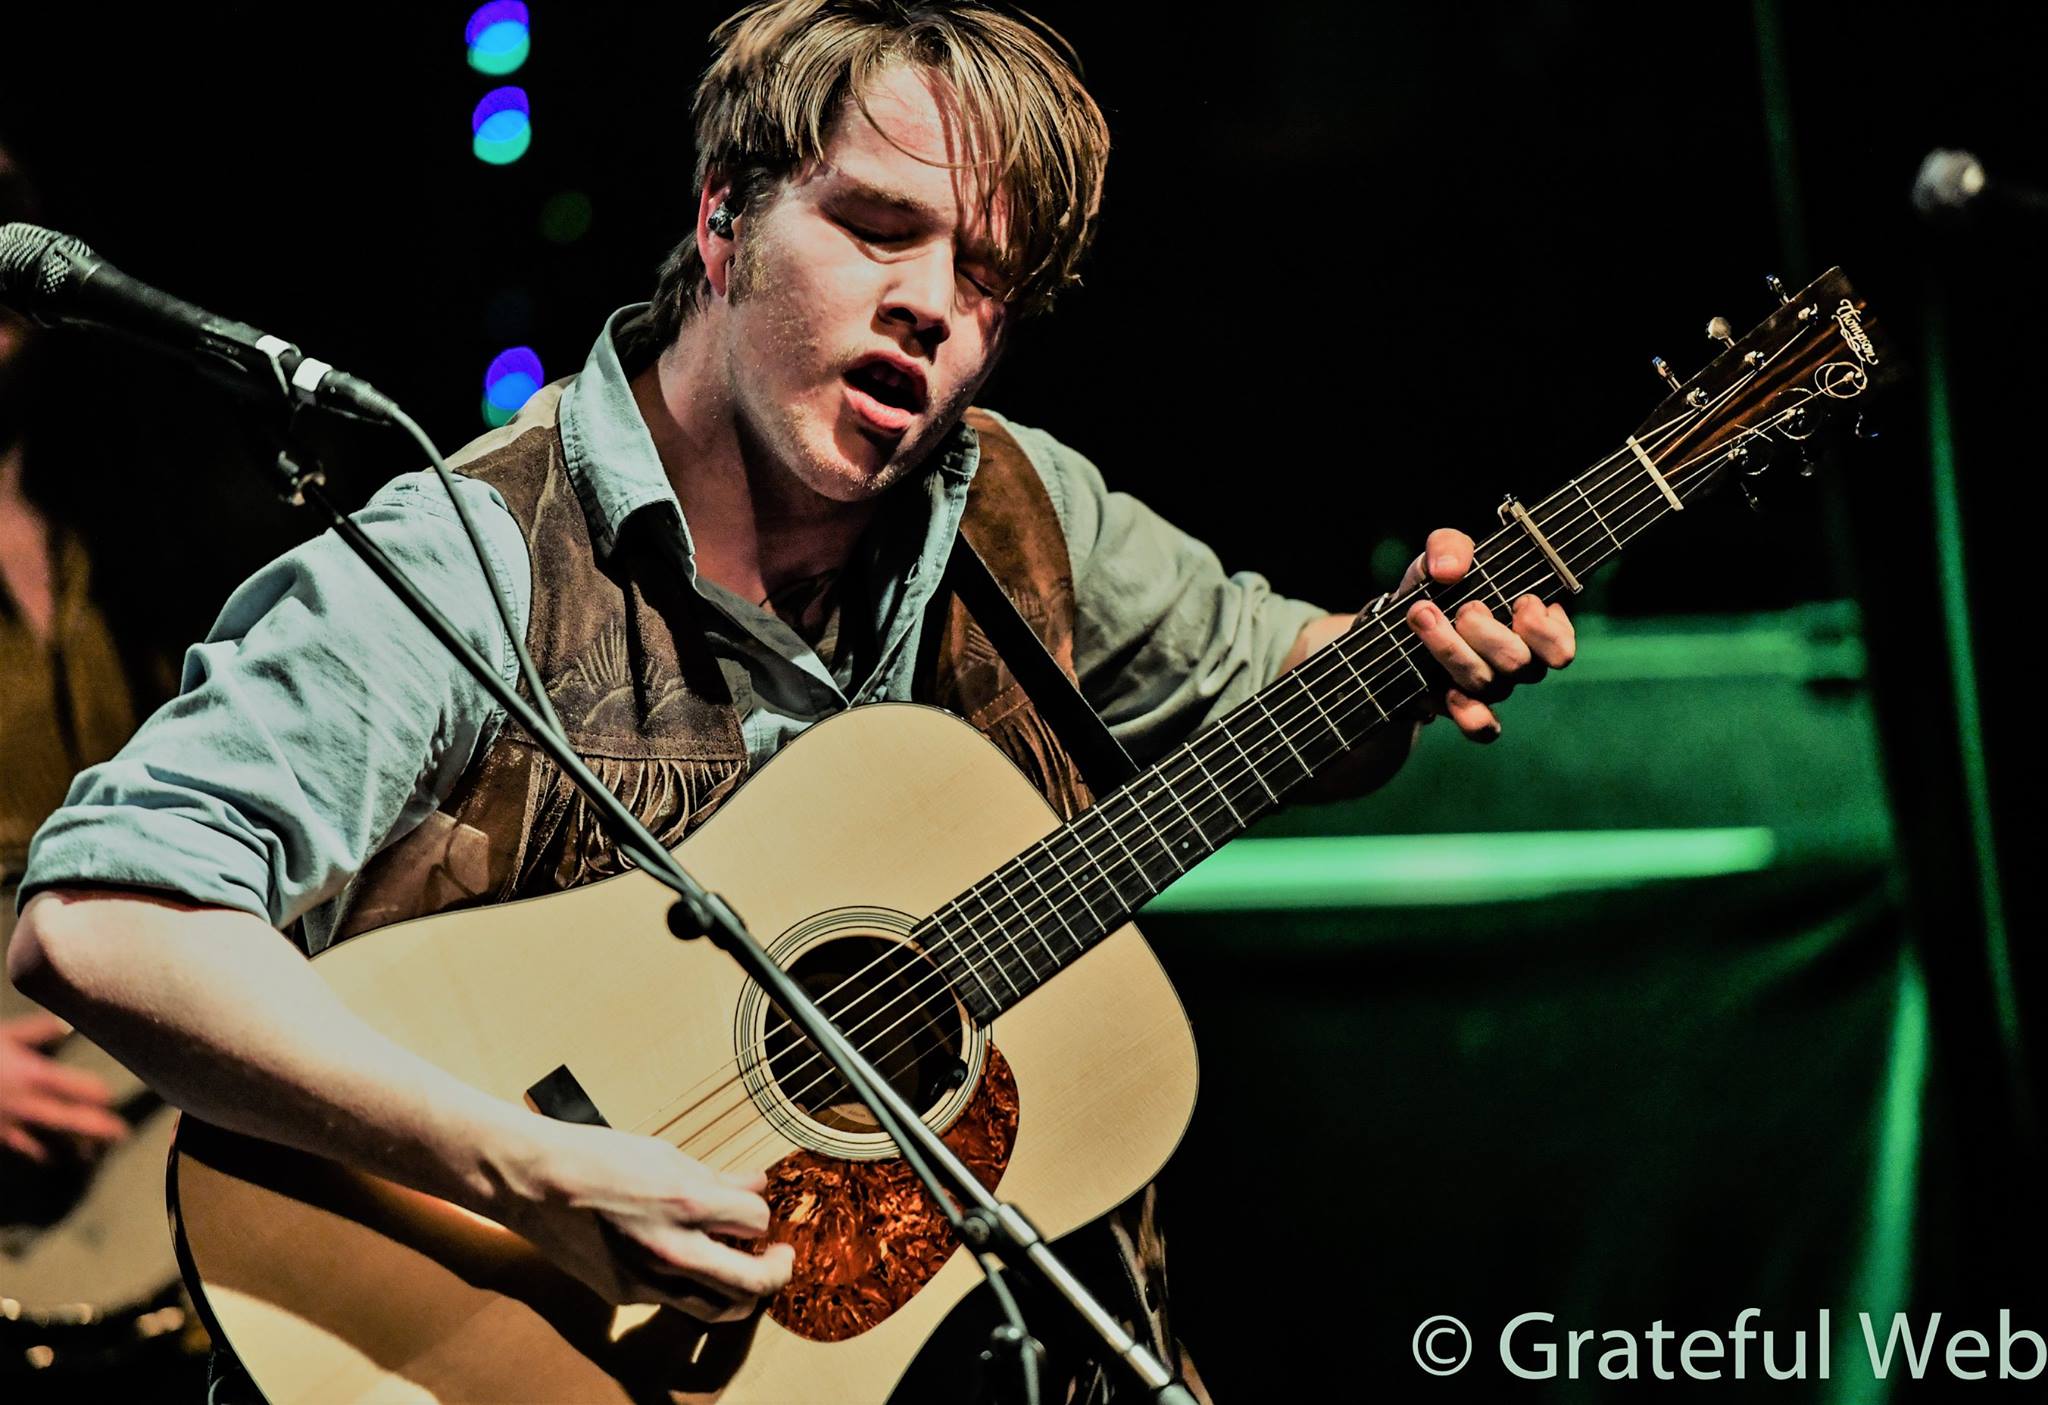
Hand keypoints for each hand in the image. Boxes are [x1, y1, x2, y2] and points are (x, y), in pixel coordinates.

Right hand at [0, 1011, 127, 1161]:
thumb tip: (66, 1026)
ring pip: (47, 1139)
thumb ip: (37, 1031)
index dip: (96, 1094)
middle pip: (69, 1120)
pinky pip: (20, 1146)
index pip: (77, 1089)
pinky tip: (49, 1158)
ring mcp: (8, 1123)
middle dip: (97, 1128)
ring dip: (71, 1146)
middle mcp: (25, 1103)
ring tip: (91, 1153)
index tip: (110, 1097)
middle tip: (121, 1134)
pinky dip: (37, 1152)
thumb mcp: (5, 1034)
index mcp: (32, 1075)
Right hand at [497, 1119, 794, 1320]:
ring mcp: (649, 1279)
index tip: (756, 1209)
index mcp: (687, 1203)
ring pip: (719, 1308)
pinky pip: (676, 1302)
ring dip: (743, 1294)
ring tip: (747, 1272)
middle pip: (753, 1283)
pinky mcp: (626, 1294)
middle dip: (777, 1272)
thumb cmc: (598, 1157)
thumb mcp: (666, 1154)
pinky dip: (695, 1288)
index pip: (757, 1220)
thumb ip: (716, 1176)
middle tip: (780, 1259)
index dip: (761, 1214)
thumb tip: (756, 1183)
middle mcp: (673, 1249)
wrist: (535, 1183)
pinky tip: (693, 1266)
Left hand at [1398, 527, 1575, 740]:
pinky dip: (1469, 714)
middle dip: (1485, 633)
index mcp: (1534, 627)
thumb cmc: (1439, 584)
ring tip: (1424, 616)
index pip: (1562, 649)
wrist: (1401, 619)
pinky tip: (1447, 692)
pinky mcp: (1465, 706)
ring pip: (1489, 686)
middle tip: (1464, 608)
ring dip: (1453, 651)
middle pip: (1519, 665)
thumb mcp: (1441, 554)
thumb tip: (1449, 570)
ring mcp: (1493, 686)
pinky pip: (1481, 728)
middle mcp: (1520, 661)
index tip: (1518, 600)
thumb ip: (1449, 546)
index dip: (1541, 629)